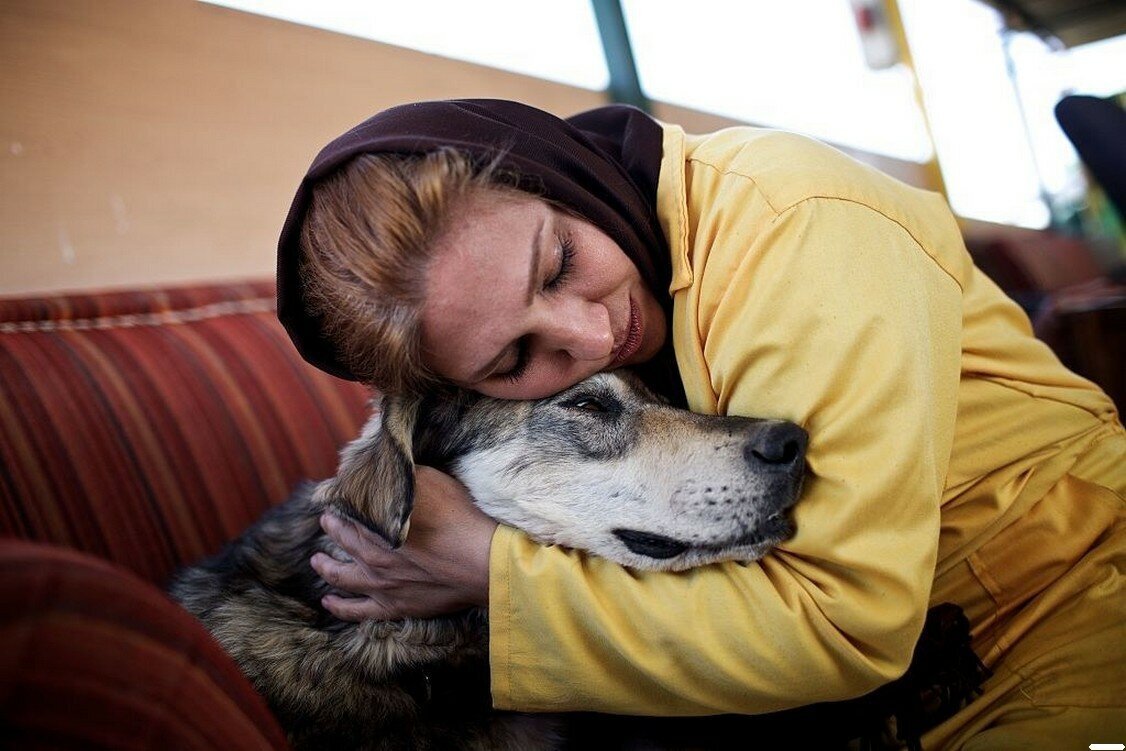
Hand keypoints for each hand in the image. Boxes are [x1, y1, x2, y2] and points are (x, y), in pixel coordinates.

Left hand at [310, 466, 497, 621]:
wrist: (485, 563)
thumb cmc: (462, 520)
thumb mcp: (433, 482)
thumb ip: (406, 477)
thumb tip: (390, 466)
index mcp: (379, 524)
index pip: (349, 513)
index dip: (341, 505)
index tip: (336, 499)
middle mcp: (373, 555)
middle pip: (344, 541)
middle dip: (333, 529)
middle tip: (327, 521)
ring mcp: (382, 584)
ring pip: (341, 576)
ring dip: (326, 566)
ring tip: (317, 560)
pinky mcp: (396, 606)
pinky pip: (358, 610)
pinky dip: (340, 606)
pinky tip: (329, 601)